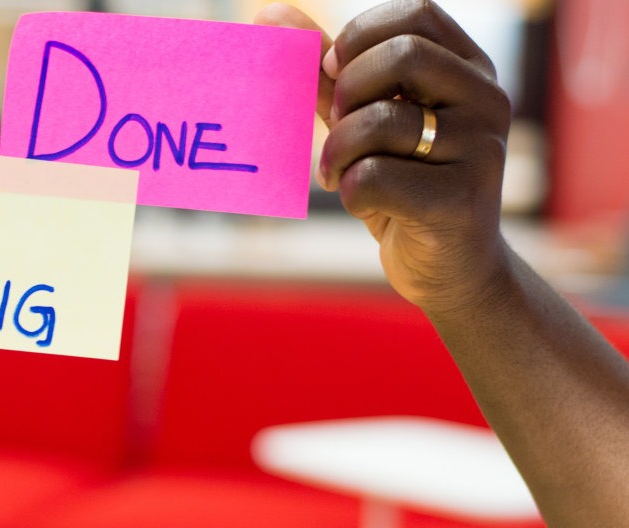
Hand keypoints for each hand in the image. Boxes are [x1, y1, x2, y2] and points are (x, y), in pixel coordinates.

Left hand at [257, 0, 512, 316]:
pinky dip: (349, 191)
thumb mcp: (365, 122)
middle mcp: (488, 101)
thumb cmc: (403, 186)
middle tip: (337, 126)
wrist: (449, 270)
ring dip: (338, 151)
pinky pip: (374, 177)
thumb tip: (270, 14)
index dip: (361, 36)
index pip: (417, 15)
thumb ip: (326, 72)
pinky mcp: (461, 201)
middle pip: (402, 57)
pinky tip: (363, 204)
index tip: (334, 72)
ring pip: (382, 122)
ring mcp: (482, 150)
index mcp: (471, 71)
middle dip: (348, 93)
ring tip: (339, 173)